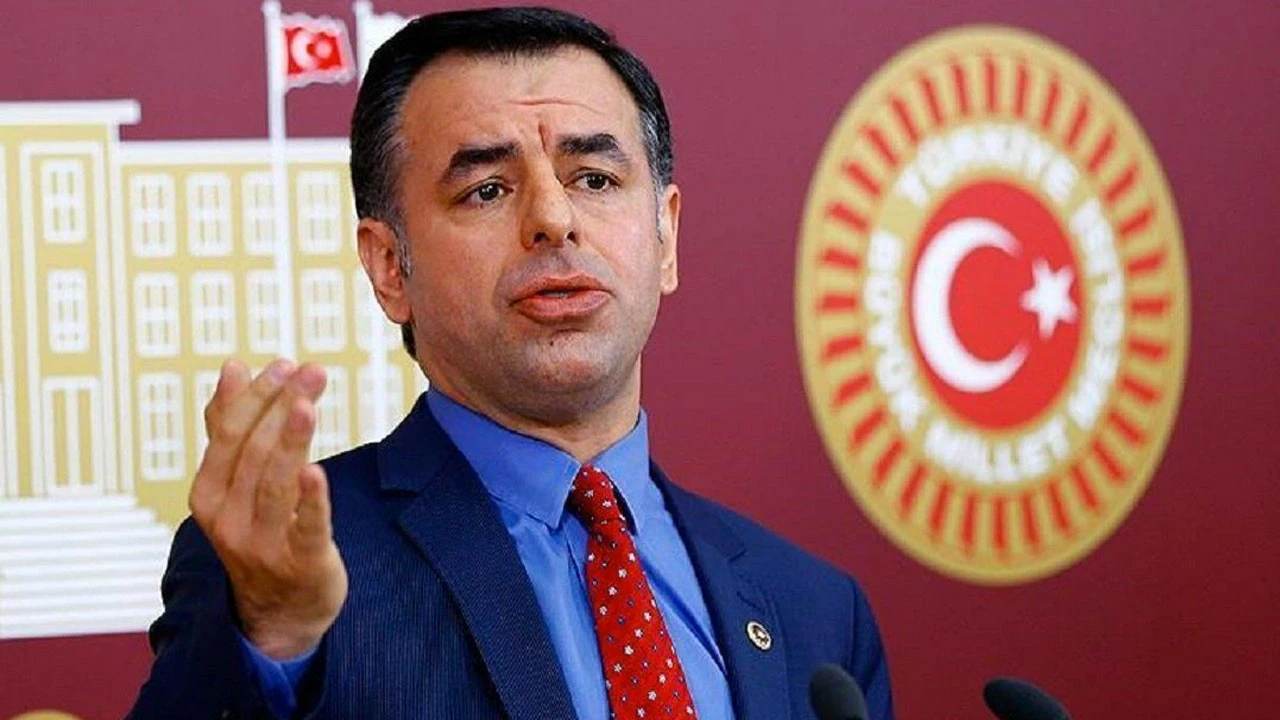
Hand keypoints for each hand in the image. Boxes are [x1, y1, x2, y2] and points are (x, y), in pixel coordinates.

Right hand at [189, 358, 348, 659]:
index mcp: (208, 494)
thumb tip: (232, 366)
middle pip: (254, 452)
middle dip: (282, 407)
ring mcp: (261, 544)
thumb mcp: (234, 485)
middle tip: (312, 371)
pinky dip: (310, 499)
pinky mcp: (301, 562)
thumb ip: (229, 428)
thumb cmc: (260, 532)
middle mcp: (227, 519)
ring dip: (292, 439)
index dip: (256, 397)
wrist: (279, 610)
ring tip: (309, 402)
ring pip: (275, 482)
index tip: (284, 364)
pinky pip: (306, 526)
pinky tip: (317, 470)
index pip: (229, 434)